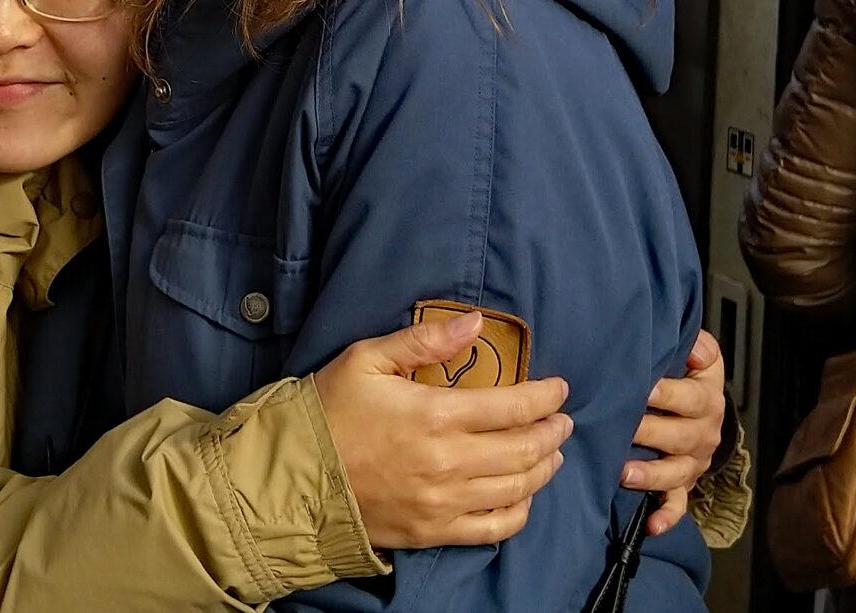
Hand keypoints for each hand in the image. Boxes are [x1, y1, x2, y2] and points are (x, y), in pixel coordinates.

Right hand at [315, 313, 572, 549]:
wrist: (293, 477)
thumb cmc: (329, 411)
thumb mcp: (367, 359)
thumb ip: (425, 340)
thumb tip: (476, 323)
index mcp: (435, 415)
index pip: (513, 407)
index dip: (545, 396)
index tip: (559, 388)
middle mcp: (448, 463)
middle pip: (524, 449)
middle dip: (553, 432)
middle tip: (562, 419)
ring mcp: (443, 503)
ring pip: (517, 488)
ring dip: (544, 468)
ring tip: (552, 453)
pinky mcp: (433, 532)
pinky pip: (494, 529)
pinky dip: (519, 511)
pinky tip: (524, 495)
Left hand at [624, 329, 726, 535]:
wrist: (704, 406)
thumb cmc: (691, 375)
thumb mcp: (702, 356)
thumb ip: (699, 347)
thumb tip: (695, 349)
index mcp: (707, 400)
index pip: (691, 398)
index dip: (669, 393)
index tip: (645, 387)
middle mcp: (704, 434)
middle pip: (680, 437)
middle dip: (651, 433)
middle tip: (624, 428)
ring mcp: (693, 462)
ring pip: (676, 473)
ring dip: (651, 475)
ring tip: (624, 473)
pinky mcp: (684, 483)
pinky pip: (677, 503)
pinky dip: (665, 516)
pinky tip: (651, 526)